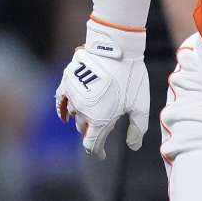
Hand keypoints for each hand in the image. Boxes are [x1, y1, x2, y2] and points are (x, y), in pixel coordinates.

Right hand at [55, 19, 149, 158]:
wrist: (117, 48)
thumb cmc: (131, 77)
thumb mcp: (140, 105)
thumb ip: (137, 128)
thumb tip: (133, 145)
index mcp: (100, 120)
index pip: (92, 145)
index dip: (97, 152)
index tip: (102, 154)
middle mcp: (83, 111)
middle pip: (84, 129)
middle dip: (93, 130)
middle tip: (107, 123)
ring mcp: (74, 96)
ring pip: (75, 115)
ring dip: (83, 117)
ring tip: (95, 110)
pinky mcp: (68, 81)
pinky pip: (60, 100)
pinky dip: (62, 109)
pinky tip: (65, 115)